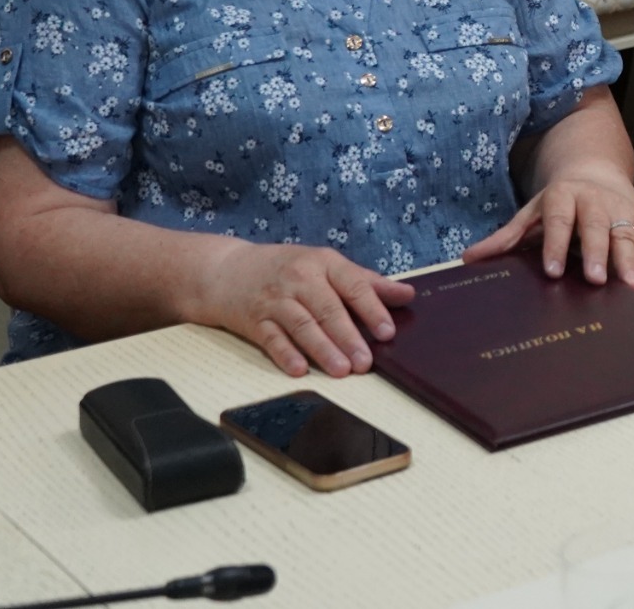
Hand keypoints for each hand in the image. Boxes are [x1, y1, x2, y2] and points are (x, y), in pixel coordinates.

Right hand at [189, 240, 415, 378]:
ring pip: (302, 325)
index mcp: (323, 263)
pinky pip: (271, 338)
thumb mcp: (326, 265)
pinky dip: (285, 354)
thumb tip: (408, 294)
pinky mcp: (253, 320)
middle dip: (348, 337)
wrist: (226, 270)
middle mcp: (299, 279)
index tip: (387, 332)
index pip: (353, 285)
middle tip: (366, 362)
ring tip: (341, 370)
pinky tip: (299, 369)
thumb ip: (366, 282)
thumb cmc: (287, 268)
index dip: (372, 309)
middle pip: (328, 309)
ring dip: (323, 349)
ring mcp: (275, 299)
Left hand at [463, 164, 633, 287]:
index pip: (559, 221)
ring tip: (630, 286)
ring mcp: (618, 209)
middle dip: (597, 252)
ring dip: (629, 260)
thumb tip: (468, 259)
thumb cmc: (559, 202)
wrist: (595, 174)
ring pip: (625, 233)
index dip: (556, 245)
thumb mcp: (530, 214)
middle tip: (595, 280)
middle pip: (597, 226)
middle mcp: (594, 201)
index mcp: (564, 197)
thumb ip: (505, 238)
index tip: (552, 271)